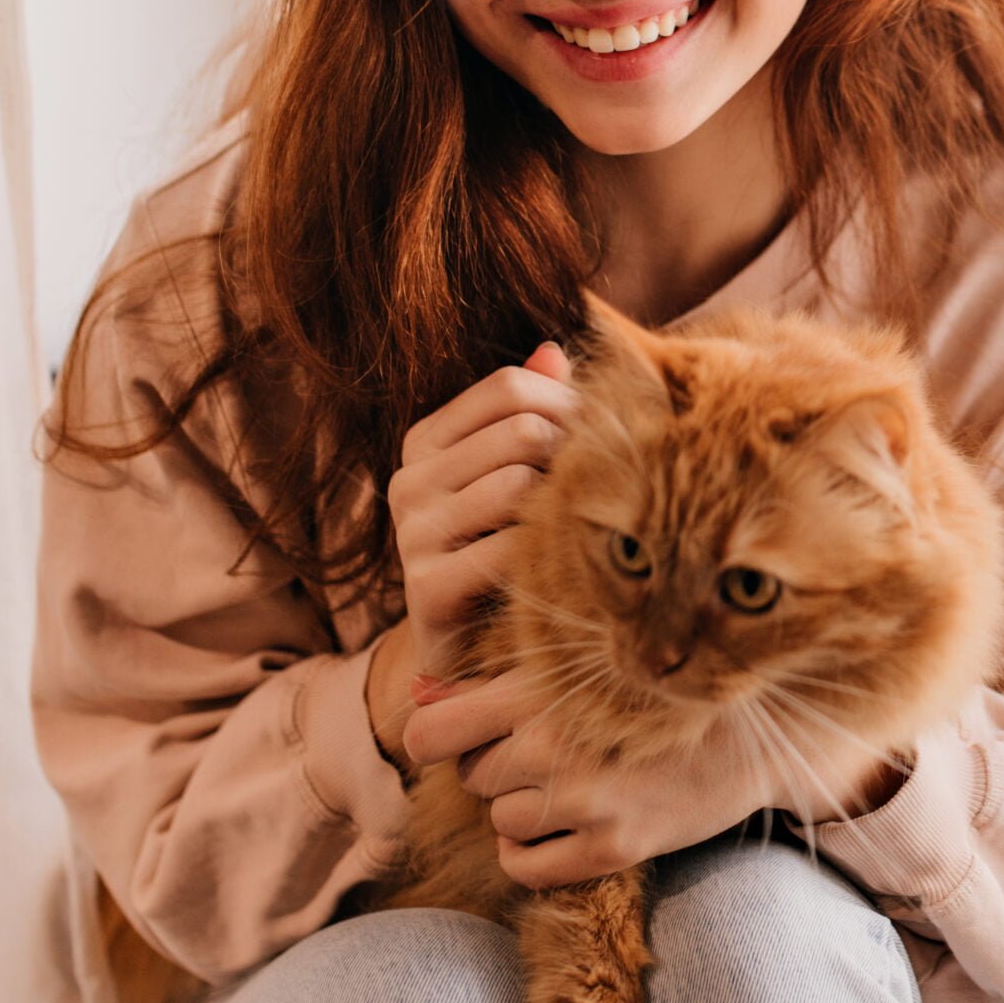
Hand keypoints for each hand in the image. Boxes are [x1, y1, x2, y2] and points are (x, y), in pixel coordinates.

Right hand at [374, 340, 577, 757]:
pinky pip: (510, 547)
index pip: (510, 386)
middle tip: (594, 498)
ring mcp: (412, 533)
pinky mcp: (425, 587)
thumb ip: (534, 414)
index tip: (594, 443)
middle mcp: (408, 480)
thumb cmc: (506, 549)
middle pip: (522, 432)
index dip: (567, 406)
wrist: (470, 653)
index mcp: (426, 441)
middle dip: (573, 458)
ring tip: (572, 536)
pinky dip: (545, 557)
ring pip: (520, 484)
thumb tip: (558, 349)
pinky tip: (555, 572)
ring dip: (561, 510)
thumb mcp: (516, 477)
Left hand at [403, 670, 908, 889]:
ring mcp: (587, 805)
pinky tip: (567, 826)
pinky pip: (523, 867)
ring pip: (499, 820)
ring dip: (521, 808)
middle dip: (498, 766)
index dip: (436, 736)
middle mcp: (560, 749)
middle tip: (549, 750)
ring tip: (570, 784)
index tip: (454, 736)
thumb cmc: (659, 696)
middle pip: (474, 776)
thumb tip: (417, 700)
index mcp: (547, 694)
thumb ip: (493, 687)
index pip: (433, 733)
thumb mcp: (579, 674)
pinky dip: (533, 852)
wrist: (751, 740)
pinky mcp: (612, 850)